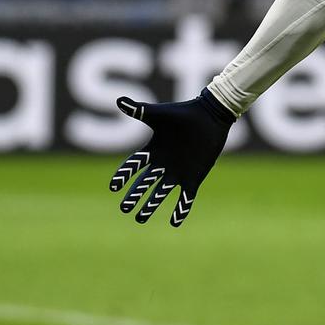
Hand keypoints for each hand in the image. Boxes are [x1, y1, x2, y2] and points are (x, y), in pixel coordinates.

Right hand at [107, 88, 235, 225]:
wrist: (211, 117)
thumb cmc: (184, 113)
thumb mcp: (159, 114)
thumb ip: (139, 111)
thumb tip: (118, 101)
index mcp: (153, 150)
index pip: (133, 166)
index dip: (123, 175)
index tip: (113, 187)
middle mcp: (163, 164)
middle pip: (144, 184)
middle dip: (134, 196)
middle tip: (124, 208)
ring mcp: (178, 172)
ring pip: (160, 193)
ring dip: (151, 206)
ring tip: (140, 219)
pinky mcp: (194, 177)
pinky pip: (186, 197)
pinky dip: (180, 209)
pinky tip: (175, 223)